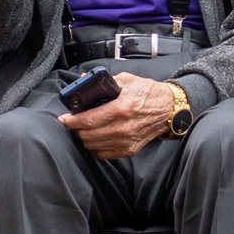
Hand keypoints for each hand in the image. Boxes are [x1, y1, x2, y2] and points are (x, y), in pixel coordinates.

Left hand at [58, 74, 173, 159]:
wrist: (169, 109)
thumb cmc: (148, 93)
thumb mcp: (126, 80)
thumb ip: (103, 82)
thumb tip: (83, 82)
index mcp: (122, 108)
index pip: (89, 120)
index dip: (72, 121)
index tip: (64, 119)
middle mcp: (124, 127)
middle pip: (88, 135)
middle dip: (76, 129)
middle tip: (73, 122)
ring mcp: (127, 141)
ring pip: (94, 145)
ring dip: (85, 137)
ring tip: (84, 129)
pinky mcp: (130, 149)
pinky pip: (104, 153)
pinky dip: (96, 146)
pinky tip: (96, 137)